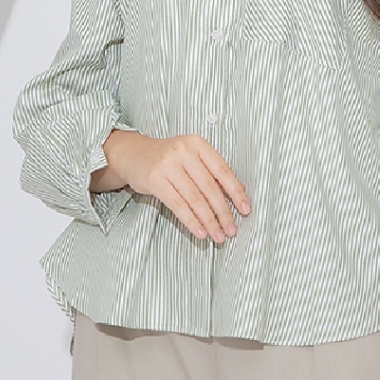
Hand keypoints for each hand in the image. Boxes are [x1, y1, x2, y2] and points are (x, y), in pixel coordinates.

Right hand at [91, 130, 250, 242]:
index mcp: (198, 144)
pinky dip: (191, 220)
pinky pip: (177, 204)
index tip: (245, 209)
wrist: (134, 155)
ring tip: (217, 235)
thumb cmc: (167, 158)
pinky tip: (199, 231)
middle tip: (231, 229)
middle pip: (210, 187)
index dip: (236, 192)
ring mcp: (168, 164)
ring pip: (195, 198)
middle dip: (223, 211)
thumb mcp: (192, 158)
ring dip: (209, 220)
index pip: (222, 170)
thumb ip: (213, 173)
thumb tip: (241, 192)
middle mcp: (184, 151)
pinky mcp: (154, 179)